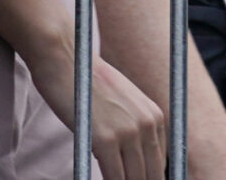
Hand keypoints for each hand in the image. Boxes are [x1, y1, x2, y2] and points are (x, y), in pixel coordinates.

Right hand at [84, 57, 168, 179]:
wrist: (66, 56)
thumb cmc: (86, 79)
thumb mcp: (122, 100)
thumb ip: (132, 124)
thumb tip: (127, 156)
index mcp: (154, 115)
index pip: (160, 162)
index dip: (148, 177)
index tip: (136, 179)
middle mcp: (147, 123)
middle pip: (152, 173)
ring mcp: (128, 132)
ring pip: (135, 178)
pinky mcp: (106, 139)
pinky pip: (114, 176)